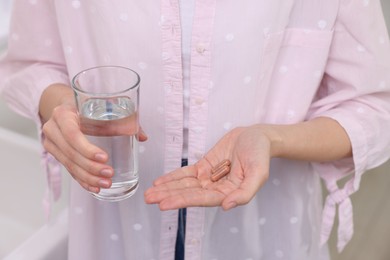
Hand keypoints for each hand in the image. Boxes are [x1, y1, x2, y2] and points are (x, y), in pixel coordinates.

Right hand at [40, 85, 146, 193]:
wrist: (66, 105)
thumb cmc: (87, 104)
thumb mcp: (102, 104)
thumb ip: (123, 119)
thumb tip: (142, 137)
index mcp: (62, 113)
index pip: (72, 134)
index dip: (87, 148)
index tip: (104, 157)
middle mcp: (53, 128)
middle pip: (71, 153)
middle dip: (91, 167)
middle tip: (109, 173)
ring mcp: (52, 143)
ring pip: (69, 164)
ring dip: (88, 177)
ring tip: (106, 183)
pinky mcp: (56, 154)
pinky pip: (69, 169)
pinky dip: (83, 180)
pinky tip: (94, 187)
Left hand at [145, 126, 272, 210]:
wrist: (257, 137)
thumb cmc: (260, 154)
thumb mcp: (259, 173)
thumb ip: (245, 193)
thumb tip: (226, 206)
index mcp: (229, 193)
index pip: (202, 199)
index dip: (182, 201)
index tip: (164, 204)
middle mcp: (216, 188)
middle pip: (189, 194)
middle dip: (168, 196)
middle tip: (149, 198)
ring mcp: (209, 177)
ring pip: (185, 184)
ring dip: (167, 188)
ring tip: (149, 193)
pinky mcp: (204, 166)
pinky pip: (186, 173)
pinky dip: (173, 177)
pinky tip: (160, 182)